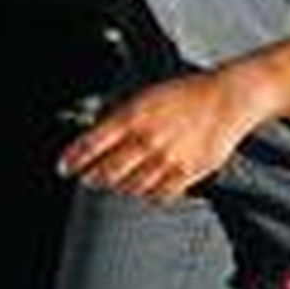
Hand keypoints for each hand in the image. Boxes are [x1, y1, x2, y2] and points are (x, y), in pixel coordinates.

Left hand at [57, 71, 257, 202]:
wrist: (226, 98)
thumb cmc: (188, 93)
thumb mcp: (148, 95)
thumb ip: (124, 117)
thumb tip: (100, 134)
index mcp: (135, 115)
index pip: (93, 143)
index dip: (74, 158)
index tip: (64, 167)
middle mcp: (147, 139)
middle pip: (107, 172)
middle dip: (93, 177)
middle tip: (87, 178)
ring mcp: (166, 159)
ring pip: (130, 187)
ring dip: (119, 186)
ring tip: (116, 181)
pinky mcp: (185, 174)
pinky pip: (157, 195)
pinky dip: (147, 194)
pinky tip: (145, 186)